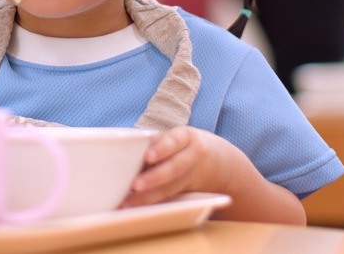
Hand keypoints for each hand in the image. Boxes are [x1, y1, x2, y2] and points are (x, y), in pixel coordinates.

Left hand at [122, 125, 306, 223]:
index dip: (162, 149)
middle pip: (173, 169)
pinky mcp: (191, 194)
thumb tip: (120, 152)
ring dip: (148, 196)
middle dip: (154, 178)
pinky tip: (137, 207)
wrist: (223, 163)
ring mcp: (193, 176)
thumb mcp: (178, 138)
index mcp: (186, 137)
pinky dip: (154, 203)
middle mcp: (192, 156)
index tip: (148, 156)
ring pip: (171, 188)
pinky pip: (172, 199)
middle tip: (134, 185)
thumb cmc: (186, 146)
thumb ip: (156, 143)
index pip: (174, 141)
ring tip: (128, 203)